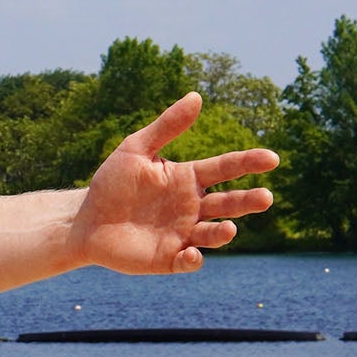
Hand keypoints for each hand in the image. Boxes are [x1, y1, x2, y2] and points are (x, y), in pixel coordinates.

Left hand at [69, 94, 277, 275]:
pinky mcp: (167, 258)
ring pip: (213, 234)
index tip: (271, 159)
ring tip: (228, 228)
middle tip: (265, 198)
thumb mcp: (135, 150)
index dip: (248, 163)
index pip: (226, 168)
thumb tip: (197, 96)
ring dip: (223, 232)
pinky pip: (187, 261)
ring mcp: (183, 234)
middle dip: (248, 201)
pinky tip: (191, 253)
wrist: (85, 220)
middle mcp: (193, 207)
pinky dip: (192, 259)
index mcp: (189, 179)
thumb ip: (166, 126)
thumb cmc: (112, 183)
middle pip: (228, 203)